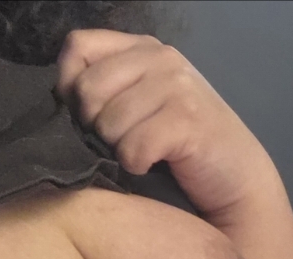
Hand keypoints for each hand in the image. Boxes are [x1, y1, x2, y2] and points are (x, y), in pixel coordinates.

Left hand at [54, 29, 278, 222]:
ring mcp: (176, 84)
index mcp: (140, 49)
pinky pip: (132, 149)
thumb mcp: (133, 110)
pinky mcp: (187, 118)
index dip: (71, 89)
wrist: (232, 177)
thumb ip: (98, 92)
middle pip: (86, 89)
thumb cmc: (175, 148)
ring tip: (144, 152)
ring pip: (107, 123)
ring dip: (118, 151)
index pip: (77, 47)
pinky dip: (137, 167)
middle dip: (95, 127)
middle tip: (123, 141)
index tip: (90, 117)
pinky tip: (156, 164)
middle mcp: (158, 57)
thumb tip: (59, 94)